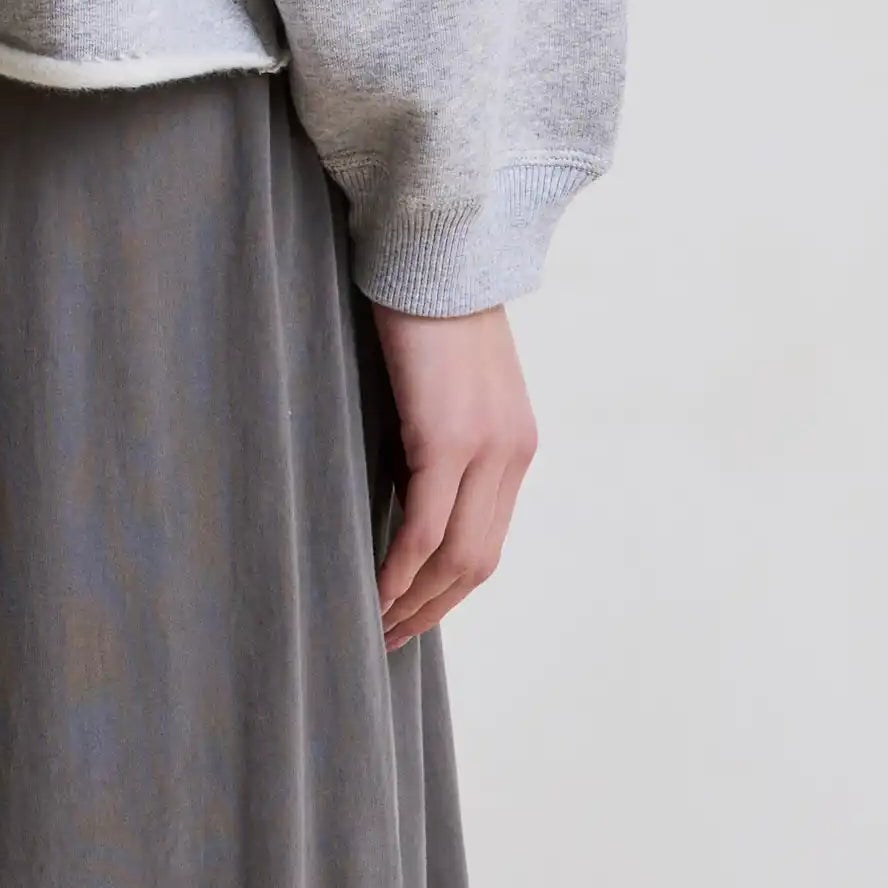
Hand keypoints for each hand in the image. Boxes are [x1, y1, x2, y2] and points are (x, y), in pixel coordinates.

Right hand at [371, 301, 535, 651]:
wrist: (432, 250)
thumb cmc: (423, 311)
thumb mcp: (442, 389)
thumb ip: (434, 444)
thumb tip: (398, 496)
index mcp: (516, 444)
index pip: (488, 540)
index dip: (450, 589)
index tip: (410, 614)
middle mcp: (512, 454)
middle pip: (479, 562)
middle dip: (433, 610)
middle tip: (386, 638)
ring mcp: (486, 449)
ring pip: (456, 557)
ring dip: (415, 602)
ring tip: (374, 627)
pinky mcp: (448, 439)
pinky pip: (424, 528)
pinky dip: (398, 570)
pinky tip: (372, 592)